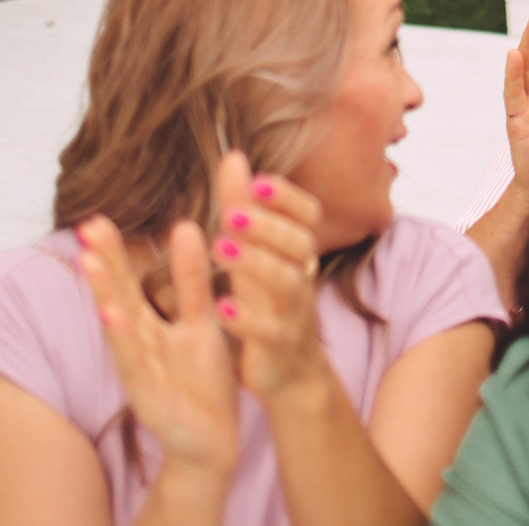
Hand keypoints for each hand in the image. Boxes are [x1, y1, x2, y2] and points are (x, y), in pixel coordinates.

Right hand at [77, 213, 240, 480]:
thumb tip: (183, 226)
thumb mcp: (202, 322)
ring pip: (120, 326)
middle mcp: (141, 345)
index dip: (116, 253)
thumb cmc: (203, 382)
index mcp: (155, 326)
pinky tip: (111, 315)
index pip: (131, 282)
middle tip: (87, 224)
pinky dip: (123, 340)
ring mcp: (142, 371)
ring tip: (88, 260)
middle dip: (104, 262)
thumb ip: (192, 280)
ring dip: (104, 294)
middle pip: (119, 296)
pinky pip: (135, 365)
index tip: (97, 217)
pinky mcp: (149, 398)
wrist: (215, 443)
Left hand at [208, 153, 335, 403]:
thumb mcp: (257, 253)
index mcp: (298, 252)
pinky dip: (248, 319)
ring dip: (256, 263)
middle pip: (298, 244)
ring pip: (287, 284)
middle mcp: (302, 277)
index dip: (286, 198)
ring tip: (221, 248)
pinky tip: (222, 307)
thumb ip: (245, 206)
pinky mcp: (280, 348)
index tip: (257, 182)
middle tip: (232, 213)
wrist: (291, 372)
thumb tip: (233, 156)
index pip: (307, 215)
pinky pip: (270, 333)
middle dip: (268, 226)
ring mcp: (295, 313)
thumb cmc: (271, 303)